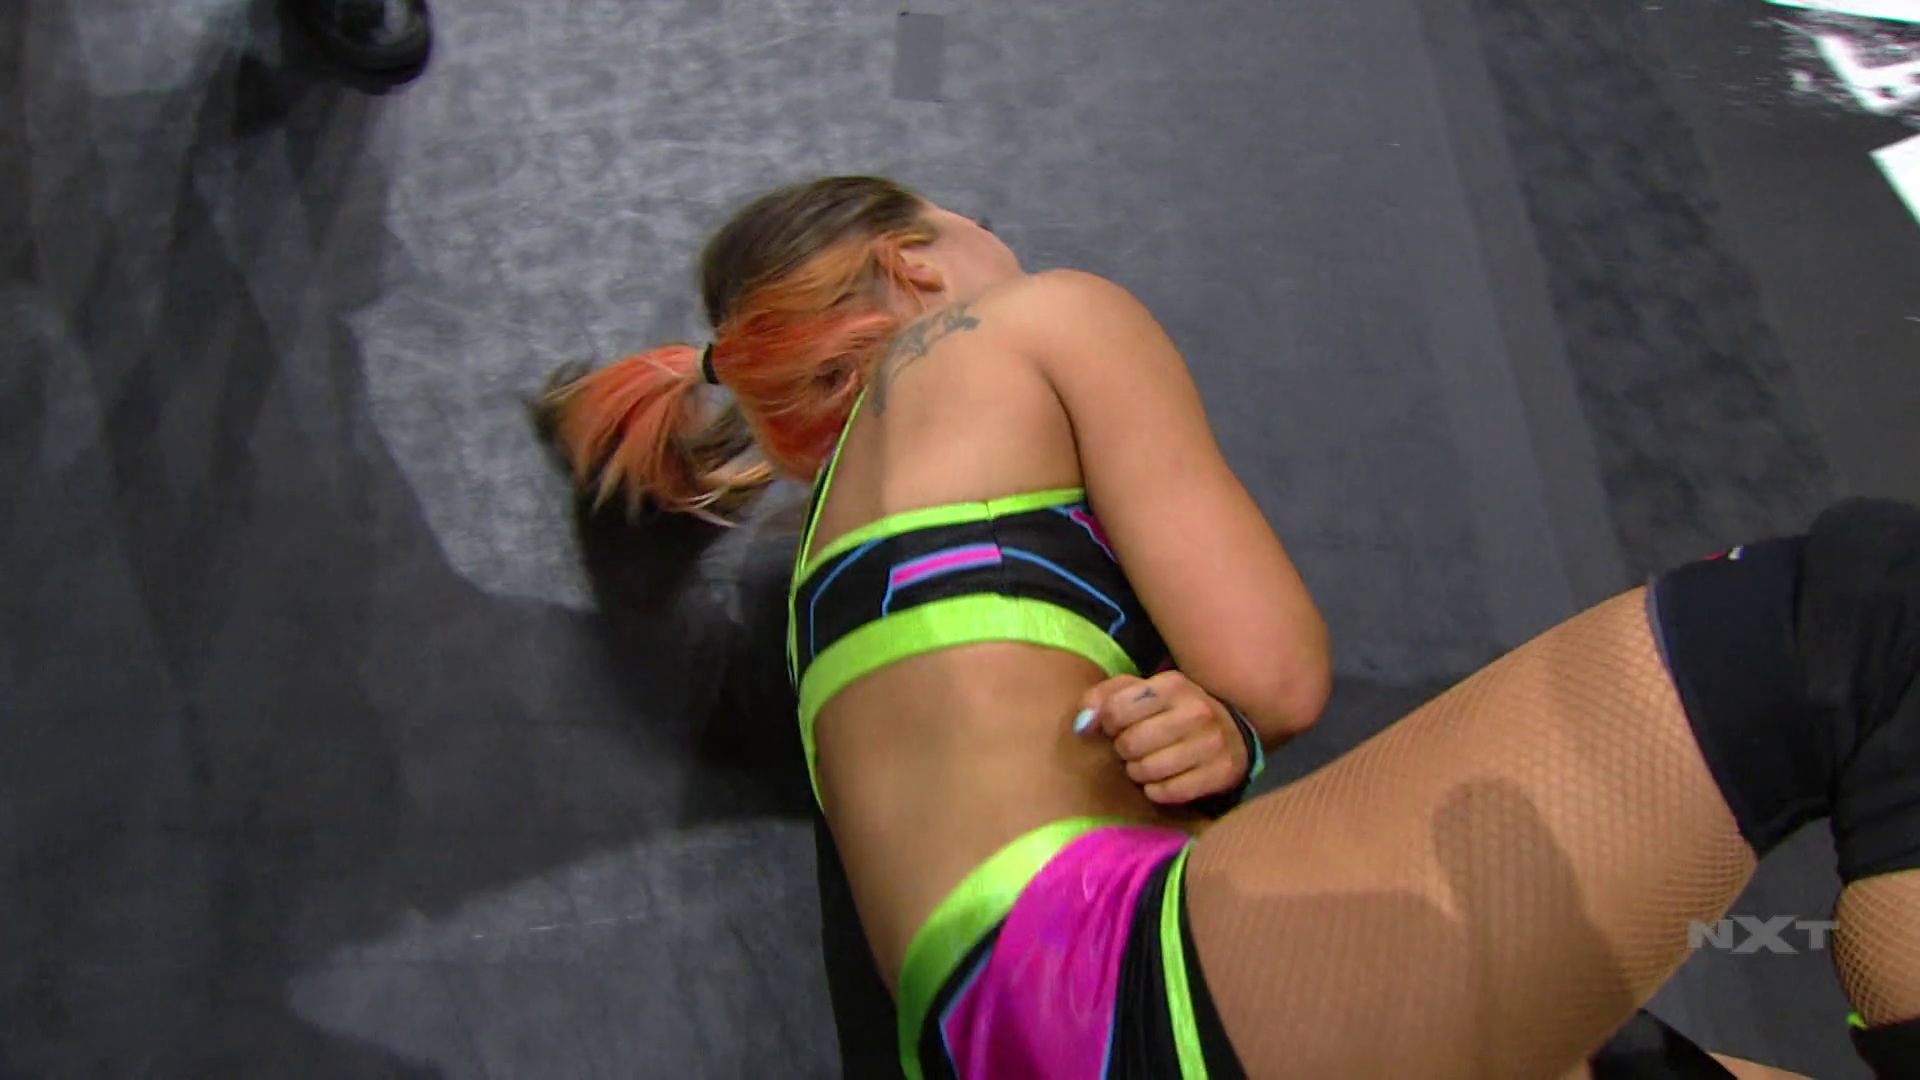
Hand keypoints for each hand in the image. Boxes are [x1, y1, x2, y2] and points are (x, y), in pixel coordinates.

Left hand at [1073, 671, 1248, 805]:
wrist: (1230, 732)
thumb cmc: (1171, 710)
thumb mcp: (1139, 691)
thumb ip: (1102, 698)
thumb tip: (1082, 725)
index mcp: (1173, 684)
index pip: (1115, 711)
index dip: (1109, 724)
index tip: (1119, 726)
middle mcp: (1197, 711)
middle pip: (1130, 743)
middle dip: (1124, 749)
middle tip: (1134, 747)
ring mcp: (1212, 743)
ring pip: (1147, 770)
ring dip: (1138, 771)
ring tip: (1148, 761)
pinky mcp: (1222, 773)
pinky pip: (1168, 792)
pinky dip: (1156, 790)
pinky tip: (1163, 778)